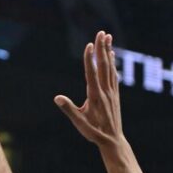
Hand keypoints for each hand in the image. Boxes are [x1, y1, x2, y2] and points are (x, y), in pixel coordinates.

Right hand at [54, 31, 123, 147]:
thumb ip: (69, 109)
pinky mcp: (115, 94)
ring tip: (107, 37)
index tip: (88, 45)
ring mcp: (112, 91)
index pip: (91, 73)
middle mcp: (105, 91)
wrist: (113, 140)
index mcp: (95, 96)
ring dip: (108, 51)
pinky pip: (113, 74)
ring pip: (110, 67)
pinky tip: (111, 55)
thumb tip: (57, 98)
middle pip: (103, 65)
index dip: (89, 59)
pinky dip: (112, 63)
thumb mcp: (79, 123)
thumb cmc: (93, 132)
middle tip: (101, 32)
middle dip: (102, 48)